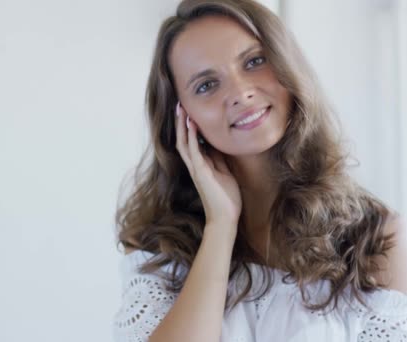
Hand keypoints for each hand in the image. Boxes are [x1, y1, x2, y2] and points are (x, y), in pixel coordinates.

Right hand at [175, 101, 241, 227]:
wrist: (225, 218)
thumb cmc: (226, 198)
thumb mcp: (224, 173)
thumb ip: (219, 160)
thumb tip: (218, 145)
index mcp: (200, 165)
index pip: (191, 142)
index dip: (188, 127)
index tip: (189, 111)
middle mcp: (194, 166)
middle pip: (182, 139)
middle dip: (180, 122)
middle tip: (179, 105)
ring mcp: (196, 169)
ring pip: (184, 143)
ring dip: (182, 126)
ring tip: (181, 110)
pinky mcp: (201, 173)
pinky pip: (193, 151)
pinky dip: (191, 137)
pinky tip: (191, 124)